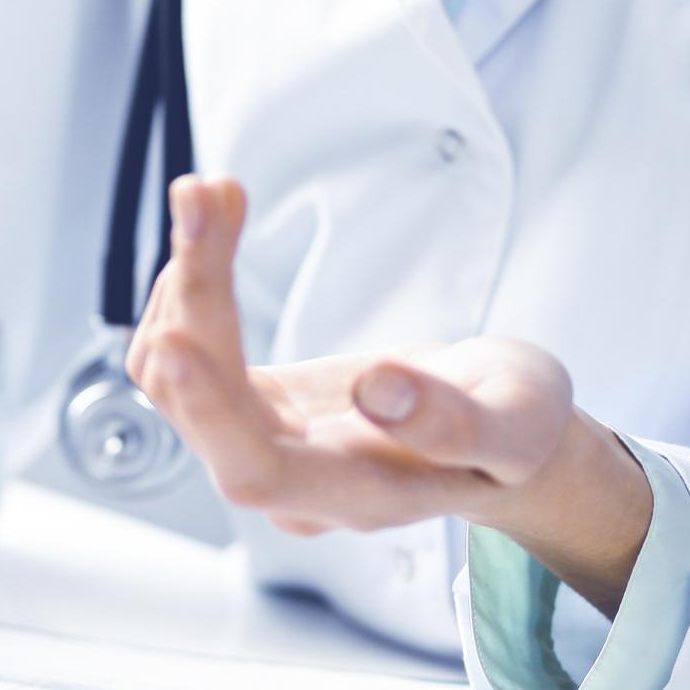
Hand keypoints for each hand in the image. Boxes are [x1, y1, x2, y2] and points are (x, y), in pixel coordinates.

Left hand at [127, 175, 654, 615]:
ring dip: (185, 280)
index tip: (173, 338)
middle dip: (193, 302)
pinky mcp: (252, 403)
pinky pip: (194, 349)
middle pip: (201, 408)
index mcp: (356, 495)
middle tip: (201, 198)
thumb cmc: (514, 428)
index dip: (209, 411)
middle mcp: (291, 482)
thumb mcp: (515, 424)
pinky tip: (216, 221)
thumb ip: (453, 423)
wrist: (499, 428)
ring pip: (181, 372)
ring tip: (210, 194)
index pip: (257, 470)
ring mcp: (263, 443)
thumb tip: (376, 391)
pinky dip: (194, 282)